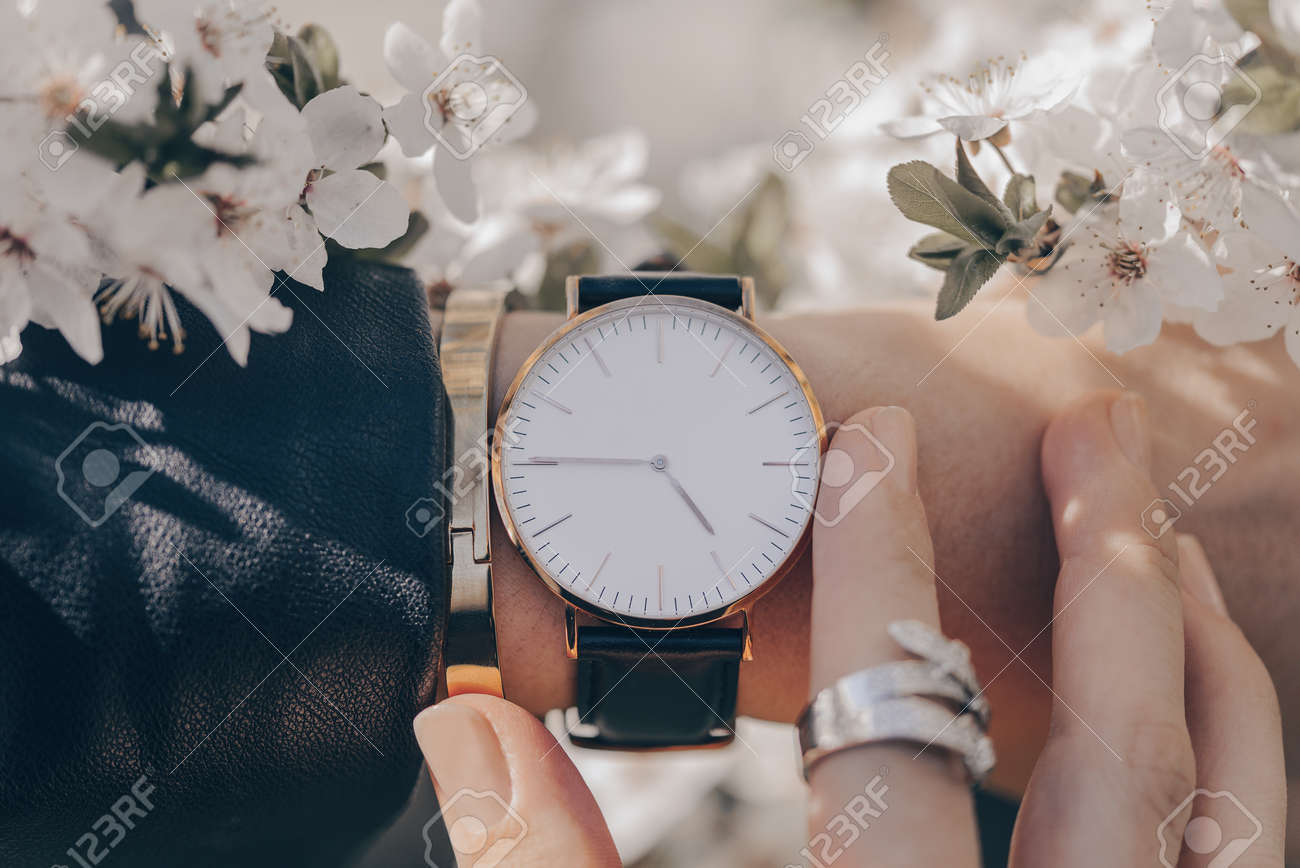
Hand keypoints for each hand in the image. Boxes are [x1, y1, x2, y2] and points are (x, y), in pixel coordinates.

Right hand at [411, 395, 1284, 865]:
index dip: (876, 566)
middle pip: (1108, 740)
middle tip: (1089, 417)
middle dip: (1098, 553)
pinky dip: (1247, 755)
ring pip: (1223, 802)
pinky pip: (1247, 864)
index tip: (866, 440)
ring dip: (1199, 642)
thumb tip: (466, 723)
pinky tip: (1218, 679)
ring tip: (1163, 520)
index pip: (896, 730)